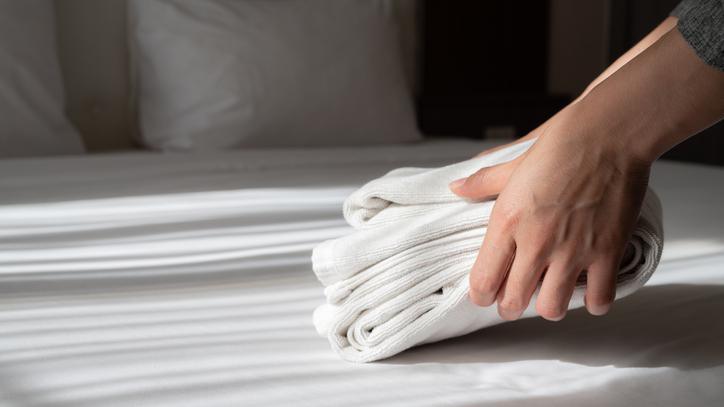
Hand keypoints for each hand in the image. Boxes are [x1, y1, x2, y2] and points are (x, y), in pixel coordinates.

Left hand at [450, 104, 651, 320]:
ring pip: (552, 308)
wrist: (609, 134)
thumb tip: (456, 187)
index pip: (483, 280)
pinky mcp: (607, 252)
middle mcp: (536, 242)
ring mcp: (573, 250)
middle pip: (514, 302)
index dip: (482, 294)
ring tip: (551, 295)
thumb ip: (482, 182)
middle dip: (510, 306)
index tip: (486, 293)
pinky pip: (599, 299)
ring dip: (549, 306)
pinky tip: (589, 291)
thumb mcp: (513, 165)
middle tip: (516, 300)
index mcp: (508, 222)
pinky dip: (594, 302)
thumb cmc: (562, 145)